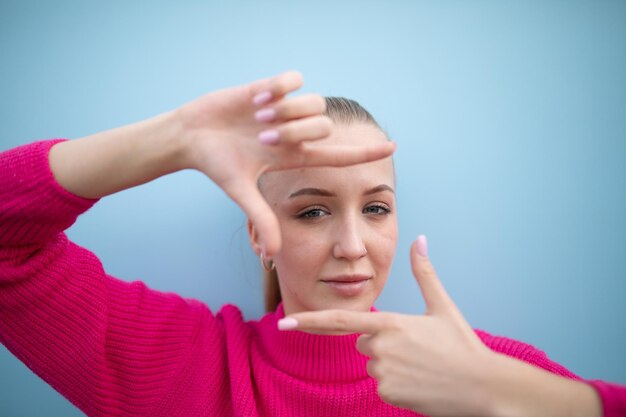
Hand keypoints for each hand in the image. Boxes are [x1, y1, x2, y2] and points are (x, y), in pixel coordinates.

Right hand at [176, 71, 395, 256]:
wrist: (191, 136)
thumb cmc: (216, 165)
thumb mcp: (240, 192)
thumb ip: (261, 219)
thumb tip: (273, 255)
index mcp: (294, 157)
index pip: (338, 156)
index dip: (364, 154)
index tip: (392, 148)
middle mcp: (296, 133)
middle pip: (324, 127)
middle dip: (295, 132)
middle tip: (262, 138)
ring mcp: (286, 110)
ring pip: (314, 102)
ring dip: (284, 111)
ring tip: (258, 117)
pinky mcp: (273, 87)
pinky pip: (294, 79)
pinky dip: (278, 87)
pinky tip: (258, 98)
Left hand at [279, 235, 494, 416]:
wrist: (484, 387)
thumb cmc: (463, 346)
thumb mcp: (443, 307)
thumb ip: (424, 273)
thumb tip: (420, 239)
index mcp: (389, 323)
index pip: (340, 321)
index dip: (309, 321)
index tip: (284, 322)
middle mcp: (380, 348)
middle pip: (363, 342)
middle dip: (381, 344)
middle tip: (416, 349)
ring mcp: (383, 373)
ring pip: (373, 365)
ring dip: (391, 365)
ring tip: (423, 366)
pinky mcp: (389, 395)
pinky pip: (382, 385)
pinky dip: (398, 385)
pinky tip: (421, 383)